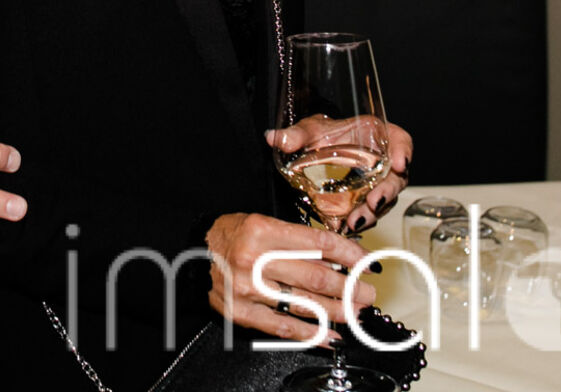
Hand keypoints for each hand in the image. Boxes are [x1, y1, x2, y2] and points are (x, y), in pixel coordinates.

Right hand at [206, 212, 377, 344]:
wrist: (191, 256)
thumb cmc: (230, 237)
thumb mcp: (262, 224)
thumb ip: (297, 241)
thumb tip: (338, 260)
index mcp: (262, 230)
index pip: (319, 243)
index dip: (350, 254)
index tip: (367, 263)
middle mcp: (255, 259)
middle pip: (317, 277)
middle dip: (351, 287)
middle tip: (369, 293)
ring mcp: (248, 289)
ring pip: (306, 304)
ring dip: (338, 311)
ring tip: (356, 312)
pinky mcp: (242, 313)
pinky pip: (284, 326)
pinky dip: (312, 333)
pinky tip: (330, 335)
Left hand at [265, 117, 413, 232]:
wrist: (322, 148)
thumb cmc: (324, 134)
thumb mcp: (311, 130)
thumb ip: (296, 134)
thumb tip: (275, 138)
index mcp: (378, 136)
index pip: (400, 140)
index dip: (404, 151)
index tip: (399, 162)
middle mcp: (384, 161)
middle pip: (396, 177)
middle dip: (387, 192)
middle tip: (374, 202)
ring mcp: (379, 183)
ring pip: (385, 200)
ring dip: (372, 212)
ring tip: (355, 221)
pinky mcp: (368, 200)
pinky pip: (369, 212)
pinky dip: (360, 220)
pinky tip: (345, 228)